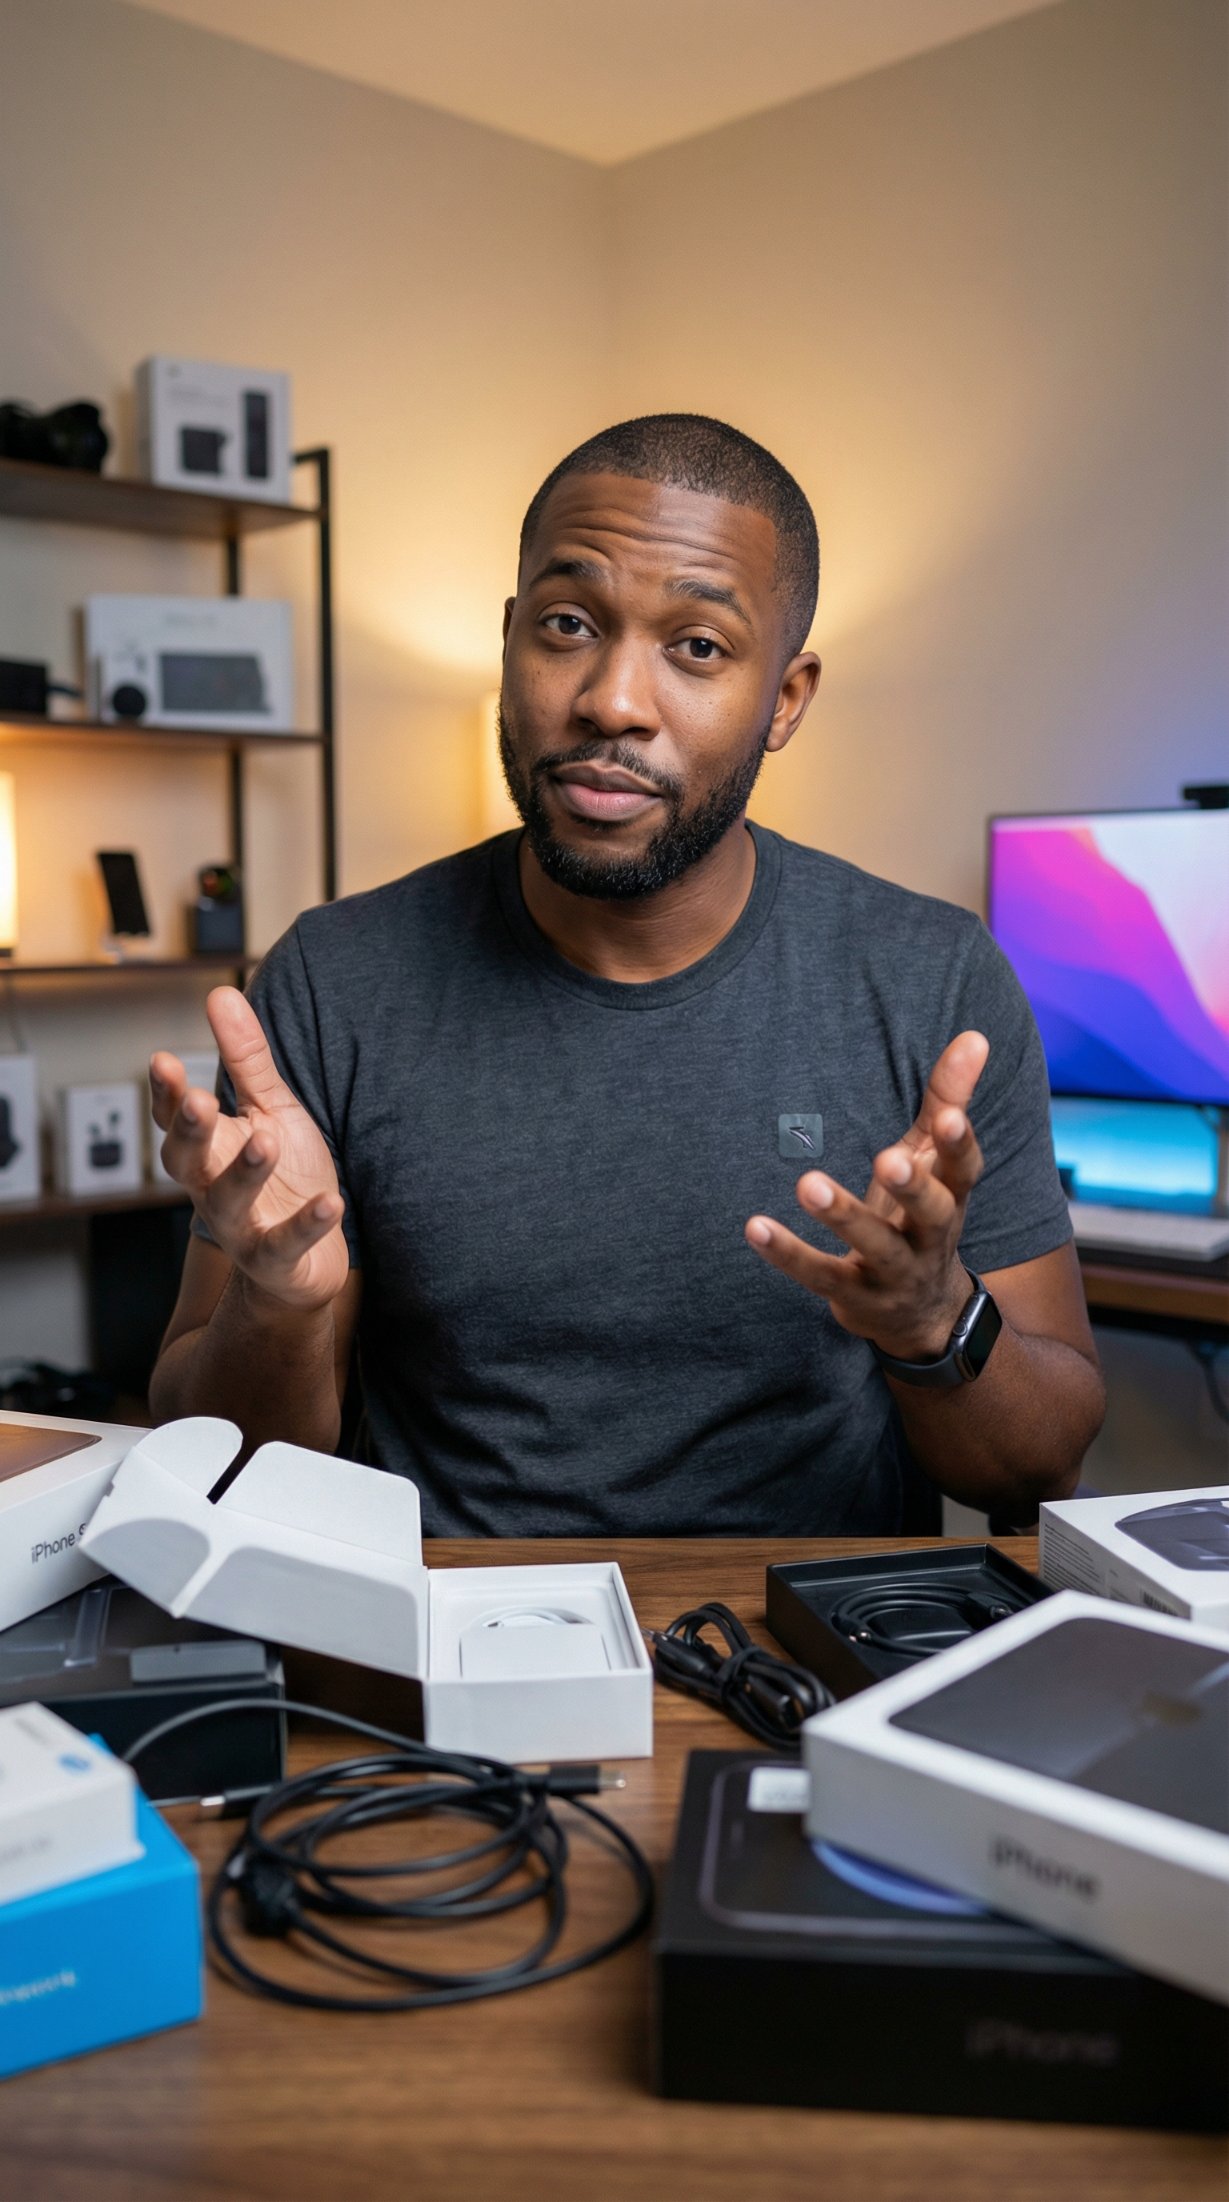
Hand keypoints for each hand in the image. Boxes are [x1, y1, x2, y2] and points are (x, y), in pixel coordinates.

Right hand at [150, 986, 348, 1313]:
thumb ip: (245, 1060)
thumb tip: (220, 995)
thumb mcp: (270, 1110)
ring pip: (228, 1205)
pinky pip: (285, 1245)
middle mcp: (213, 1189)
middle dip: (190, 1130)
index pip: (175, 1119)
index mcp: (209, 1149)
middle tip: (200, 1099)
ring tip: (267, 1140)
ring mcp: (242, 1228)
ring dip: (244, 1173)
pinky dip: (305, 1226)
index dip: (166, 1094)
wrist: (303, 1265)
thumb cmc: (284, 1177)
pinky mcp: (276, 1261)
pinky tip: (330, 1204)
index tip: (164, 1060)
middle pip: (186, 1162)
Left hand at [744, 1031, 989, 1360]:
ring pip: (875, 1247)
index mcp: (953, 1197)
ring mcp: (895, 1273)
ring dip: (844, 1217)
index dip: (960, 1145)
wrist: (923, 1315)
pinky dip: (788, 1254)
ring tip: (809, 1184)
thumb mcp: (936, 1160)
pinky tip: (755, 1226)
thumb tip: (975, 1036)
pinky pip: (821, 1275)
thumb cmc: (922, 1216)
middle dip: (913, 1188)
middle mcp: (932, 1238)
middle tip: (889, 1158)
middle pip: (932, 1214)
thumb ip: (950, 1099)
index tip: (950, 1118)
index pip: (965, 1171)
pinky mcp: (855, 1296)